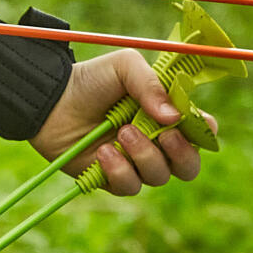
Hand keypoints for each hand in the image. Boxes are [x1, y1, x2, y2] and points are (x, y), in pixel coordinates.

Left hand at [31, 49, 216, 196]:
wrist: (49, 100)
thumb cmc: (90, 79)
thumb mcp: (123, 67)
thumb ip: (151, 85)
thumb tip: (174, 117)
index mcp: (165, 113)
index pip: (200, 131)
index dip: (203, 133)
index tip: (191, 123)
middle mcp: (156, 141)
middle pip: (188, 165)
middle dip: (181, 153)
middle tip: (164, 135)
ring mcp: (134, 162)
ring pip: (159, 176)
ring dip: (144, 155)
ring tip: (121, 132)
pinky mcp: (111, 178)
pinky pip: (130, 186)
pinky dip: (120, 170)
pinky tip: (104, 152)